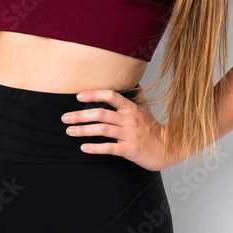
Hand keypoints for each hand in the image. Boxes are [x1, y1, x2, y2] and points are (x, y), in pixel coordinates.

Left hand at [61, 89, 181, 171]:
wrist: (168, 148)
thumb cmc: (153, 128)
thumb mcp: (145, 110)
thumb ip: (136, 96)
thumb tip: (132, 82)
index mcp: (131, 108)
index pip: (111, 95)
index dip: (94, 94)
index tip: (78, 96)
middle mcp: (129, 119)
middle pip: (101, 113)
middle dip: (80, 115)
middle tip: (65, 117)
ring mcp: (129, 135)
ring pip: (102, 130)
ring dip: (83, 130)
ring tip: (69, 131)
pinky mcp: (129, 150)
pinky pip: (109, 148)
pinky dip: (94, 148)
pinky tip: (83, 147)